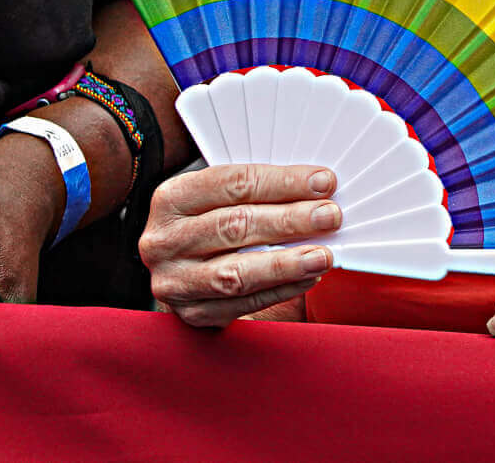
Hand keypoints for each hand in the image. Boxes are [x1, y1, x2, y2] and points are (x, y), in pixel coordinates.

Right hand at [141, 164, 341, 327]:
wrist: (186, 274)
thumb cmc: (215, 224)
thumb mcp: (222, 198)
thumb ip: (261, 191)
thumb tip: (319, 187)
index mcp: (172, 198)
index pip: (233, 183)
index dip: (283, 182)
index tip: (323, 182)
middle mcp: (165, 240)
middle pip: (236, 225)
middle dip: (291, 220)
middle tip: (330, 216)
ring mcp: (174, 281)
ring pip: (236, 272)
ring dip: (287, 263)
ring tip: (323, 255)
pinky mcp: (192, 314)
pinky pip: (242, 304)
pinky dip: (281, 290)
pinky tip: (308, 277)